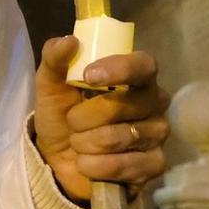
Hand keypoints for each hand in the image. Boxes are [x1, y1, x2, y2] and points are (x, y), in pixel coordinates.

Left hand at [32, 40, 170, 202]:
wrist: (59, 159)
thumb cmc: (63, 115)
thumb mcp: (51, 86)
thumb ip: (55, 59)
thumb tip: (67, 41)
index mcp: (136, 77)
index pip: (143, 65)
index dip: (119, 69)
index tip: (88, 76)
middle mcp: (155, 102)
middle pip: (121, 106)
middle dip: (82, 118)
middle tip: (72, 122)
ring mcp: (158, 134)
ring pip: (117, 138)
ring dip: (84, 143)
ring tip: (79, 144)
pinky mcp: (155, 164)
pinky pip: (123, 165)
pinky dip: (95, 167)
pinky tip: (87, 164)